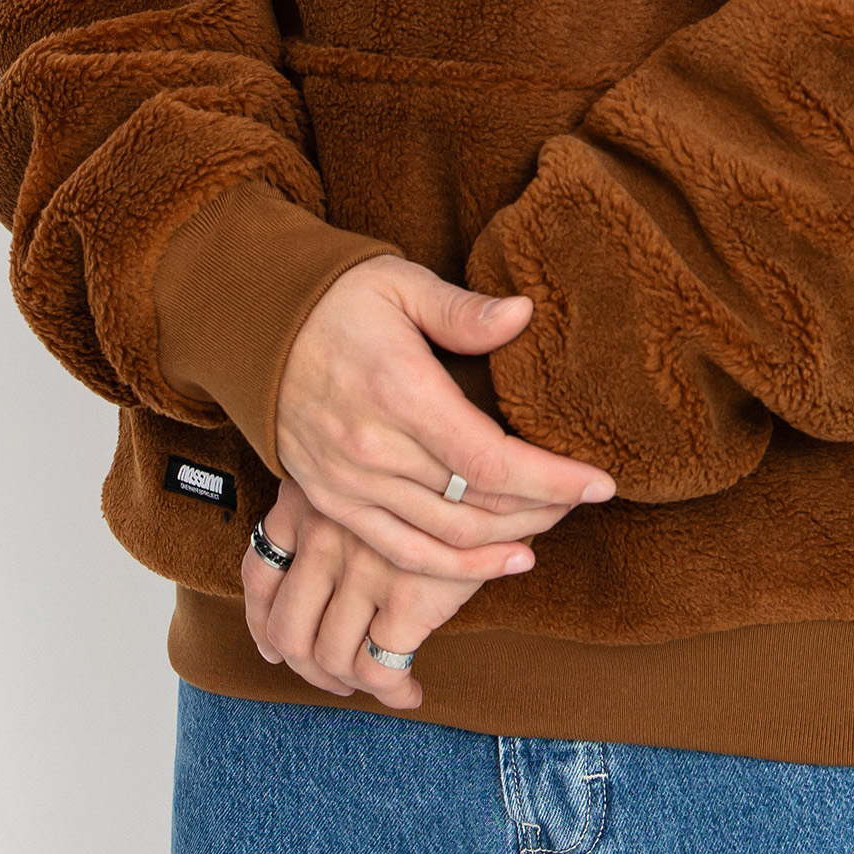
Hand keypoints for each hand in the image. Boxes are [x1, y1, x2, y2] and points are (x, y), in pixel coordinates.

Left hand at [242, 478, 497, 711]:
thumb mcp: (368, 467)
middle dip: (306, 665)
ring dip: (346, 681)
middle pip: (288, 628)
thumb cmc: (439, 462)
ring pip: (330, 655)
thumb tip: (314, 568)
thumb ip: (339, 506)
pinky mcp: (408, 596)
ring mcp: (363, 567)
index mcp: (307, 498)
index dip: (262, 620)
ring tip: (371, 682)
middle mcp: (325, 532)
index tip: (273, 643)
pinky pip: (380, 668)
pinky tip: (409, 690)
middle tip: (330, 676)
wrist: (498, 459)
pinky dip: (392, 690)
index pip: (260, 573)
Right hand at [274, 258, 614, 577]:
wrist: (251, 324)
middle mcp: (373, 450)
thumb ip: (464, 311)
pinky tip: (497, 561)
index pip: (492, 461)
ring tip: (551, 530)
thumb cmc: (338, 297)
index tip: (601, 483)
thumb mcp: (402, 284)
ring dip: (503, 544)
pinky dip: (451, 568)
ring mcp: (347, 484)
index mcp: (399, 393)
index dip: (553, 481)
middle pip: (476, 506)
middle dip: (542, 511)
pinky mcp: (329, 502)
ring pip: (442, 539)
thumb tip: (524, 315)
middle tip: (587, 499)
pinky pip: (398, 551)